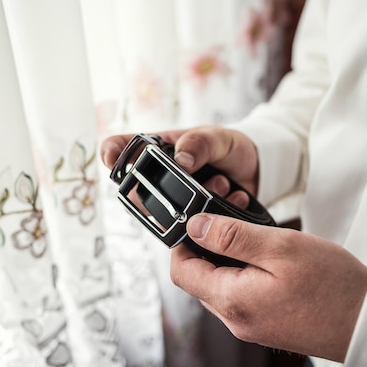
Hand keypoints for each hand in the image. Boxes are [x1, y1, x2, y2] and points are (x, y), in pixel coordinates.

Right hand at [100, 126, 259, 205]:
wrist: (255, 172)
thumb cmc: (229, 148)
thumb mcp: (219, 138)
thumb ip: (200, 143)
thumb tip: (181, 160)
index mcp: (158, 149)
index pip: (123, 148)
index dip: (112, 152)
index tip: (111, 158)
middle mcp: (158, 177)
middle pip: (135, 191)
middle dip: (159, 192)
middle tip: (196, 181)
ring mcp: (170, 200)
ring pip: (160, 213)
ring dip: (193, 203)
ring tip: (222, 184)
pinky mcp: (186, 220)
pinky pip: (185, 228)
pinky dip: (209, 215)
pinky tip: (231, 197)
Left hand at [170, 213, 366, 362]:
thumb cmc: (333, 286)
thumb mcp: (279, 247)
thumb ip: (231, 236)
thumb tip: (195, 226)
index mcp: (232, 301)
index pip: (182, 272)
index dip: (182, 243)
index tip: (197, 221)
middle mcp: (236, 320)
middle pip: (199, 280)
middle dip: (206, 248)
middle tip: (229, 221)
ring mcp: (251, 326)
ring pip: (220, 287)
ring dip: (227, 260)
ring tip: (253, 238)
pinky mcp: (266, 326)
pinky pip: (241, 297)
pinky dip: (244, 275)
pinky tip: (267, 260)